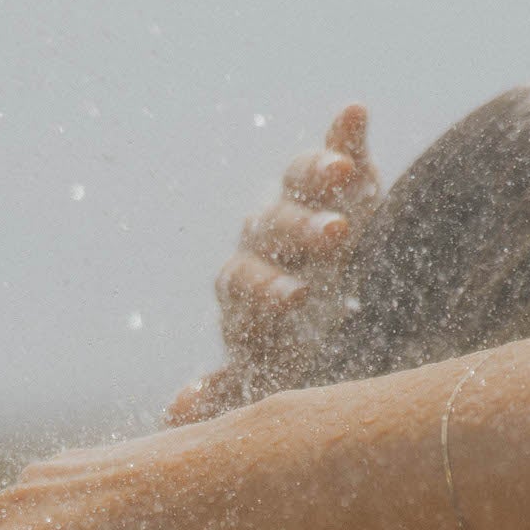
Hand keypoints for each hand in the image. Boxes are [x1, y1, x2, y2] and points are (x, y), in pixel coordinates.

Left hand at [165, 101, 378, 428]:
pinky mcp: (348, 184)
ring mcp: (306, 206)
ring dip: (319, 173)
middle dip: (301, 230)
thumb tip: (175, 417)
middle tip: (334, 237)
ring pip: (302, 185)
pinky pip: (343, 153)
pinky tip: (355, 111)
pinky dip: (347, 134)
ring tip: (343, 173)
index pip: (246, 279)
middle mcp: (270, 240)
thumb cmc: (296, 358)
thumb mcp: (268, 380)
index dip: (267, 287)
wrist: (339, 317)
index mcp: (248, 287)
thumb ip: (230, 393)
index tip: (294, 300)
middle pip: (275, 225)